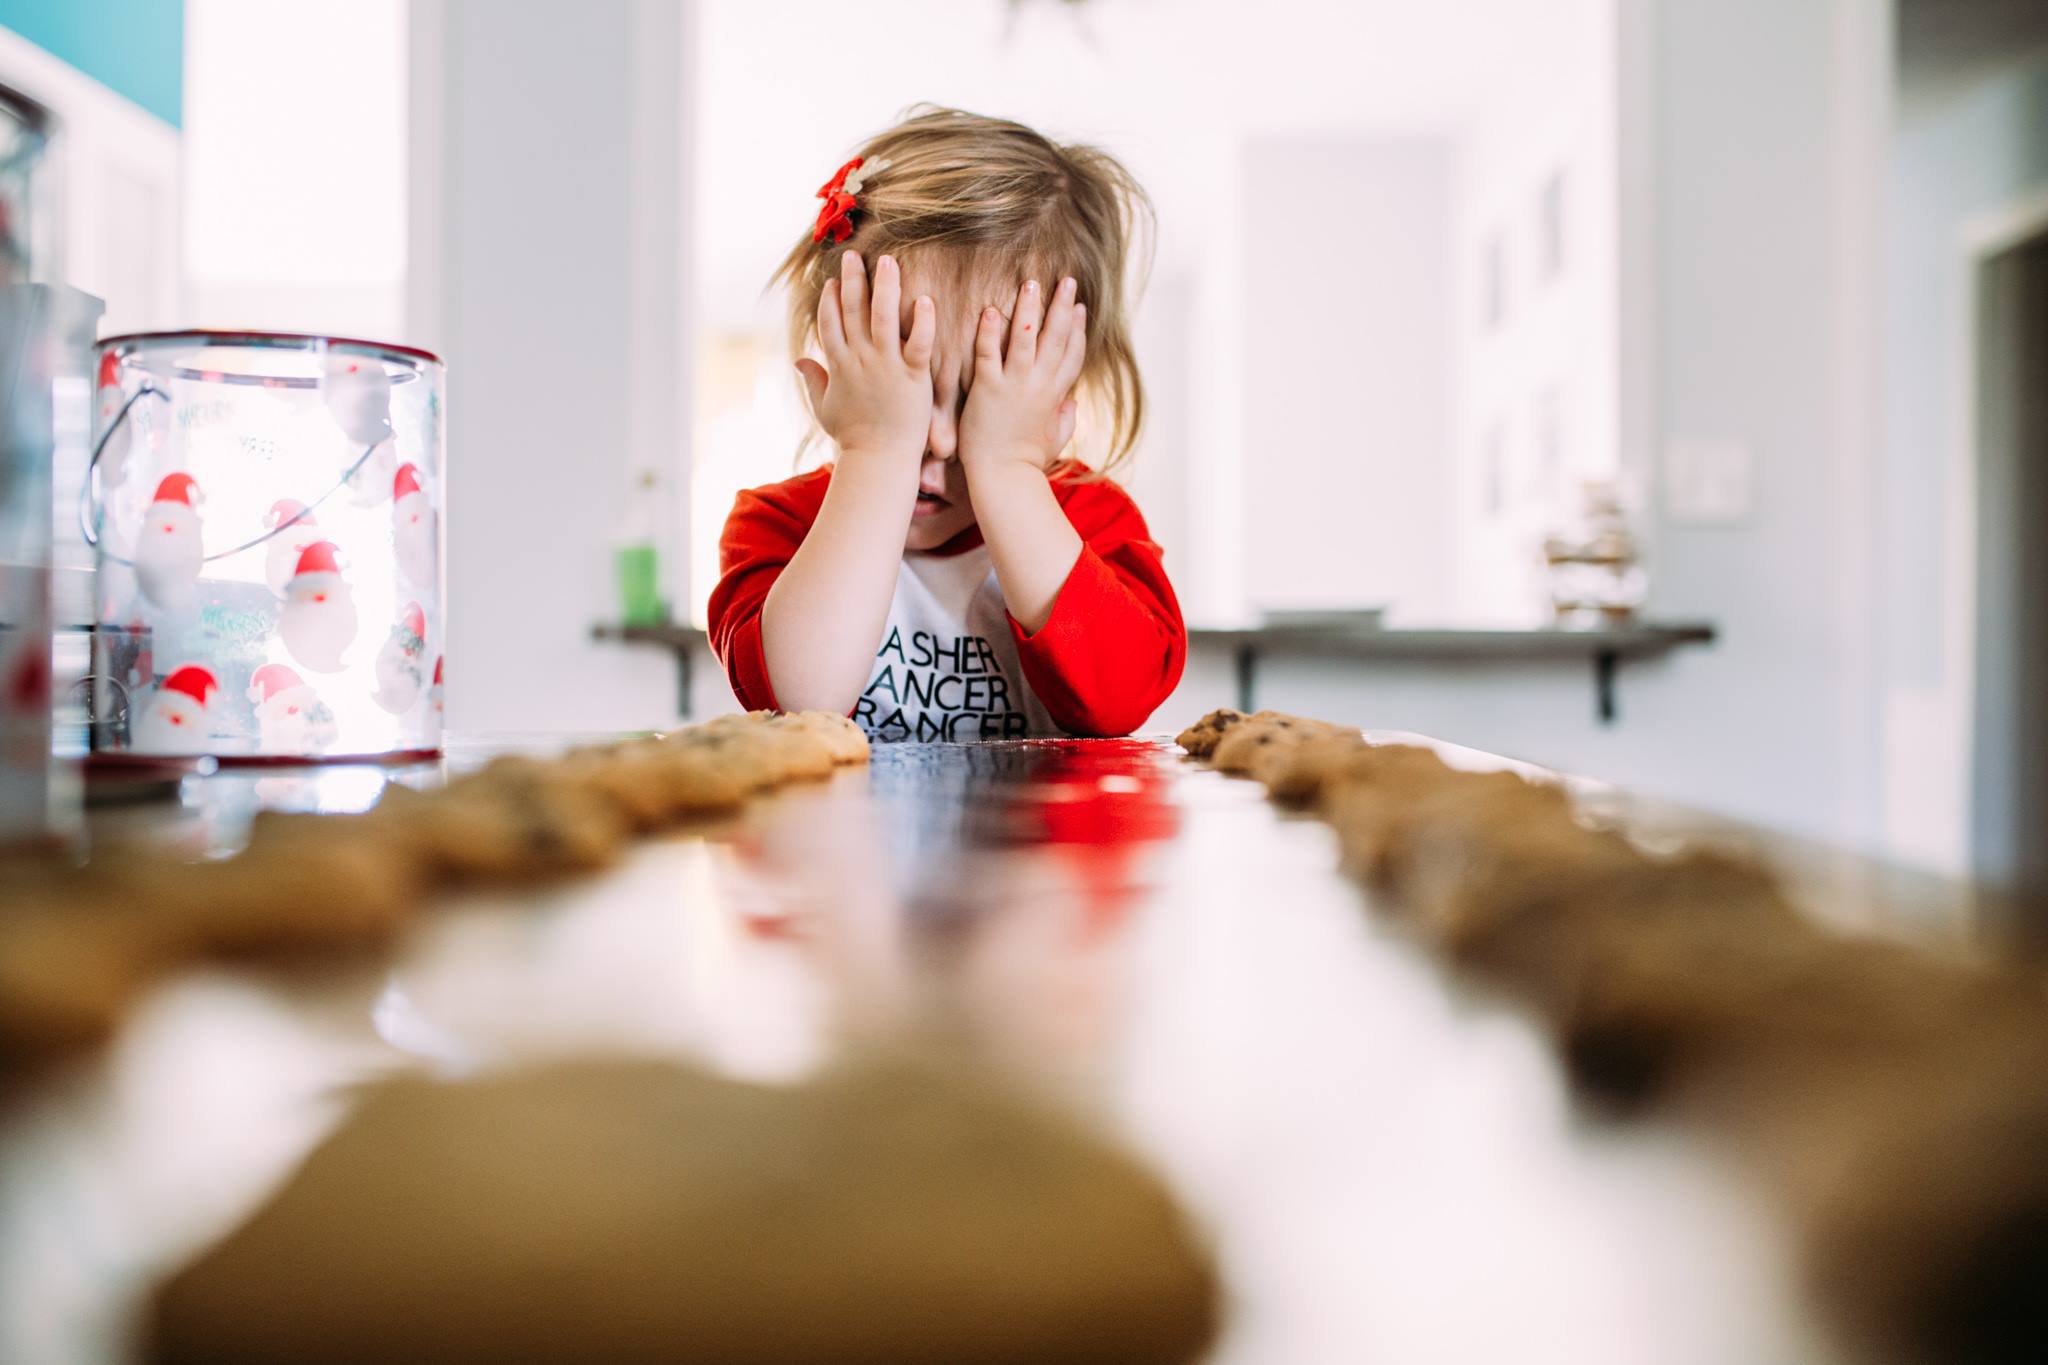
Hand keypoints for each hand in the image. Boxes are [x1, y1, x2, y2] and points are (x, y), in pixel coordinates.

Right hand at [794, 252, 935, 465]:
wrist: (879, 459)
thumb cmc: (853, 436)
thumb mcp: (825, 407)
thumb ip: (813, 380)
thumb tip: (799, 361)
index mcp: (839, 365)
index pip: (830, 323)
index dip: (831, 300)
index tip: (833, 280)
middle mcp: (860, 360)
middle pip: (853, 311)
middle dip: (852, 280)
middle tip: (854, 255)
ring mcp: (886, 366)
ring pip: (883, 317)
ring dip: (885, 287)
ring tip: (888, 261)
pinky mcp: (912, 376)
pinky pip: (918, 343)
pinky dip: (922, 321)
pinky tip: (924, 299)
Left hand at [958, 276, 1086, 475]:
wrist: (1002, 478)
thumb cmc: (1026, 462)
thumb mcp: (1055, 439)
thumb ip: (1065, 417)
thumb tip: (1072, 403)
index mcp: (1056, 395)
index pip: (1073, 354)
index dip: (1078, 328)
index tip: (1079, 306)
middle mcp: (1040, 385)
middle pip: (1057, 338)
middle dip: (1062, 307)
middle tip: (1066, 279)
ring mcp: (1014, 385)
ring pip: (1026, 338)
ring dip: (1030, 309)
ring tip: (1031, 283)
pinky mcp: (988, 389)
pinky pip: (989, 353)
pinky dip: (990, 331)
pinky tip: (989, 309)